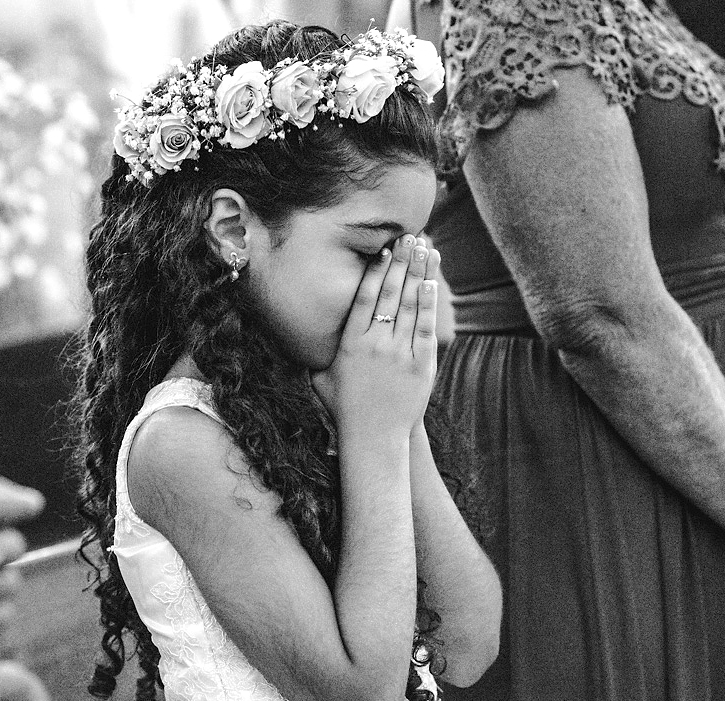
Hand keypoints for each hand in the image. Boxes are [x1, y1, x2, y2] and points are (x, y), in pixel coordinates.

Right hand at [311, 234, 440, 435]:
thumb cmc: (345, 409)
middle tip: (409, 236)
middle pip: (391, 294)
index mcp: (351, 344)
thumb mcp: (321, 378)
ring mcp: (399, 354)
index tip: (384, 250)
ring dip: (418, 274)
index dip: (376, 271)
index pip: (364, 298)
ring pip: (411, 306)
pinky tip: (431, 283)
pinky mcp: (420, 366)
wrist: (374, 439)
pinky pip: (426, 328)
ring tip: (425, 249)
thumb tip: (293, 333)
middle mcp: (375, 345)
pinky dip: (429, 304)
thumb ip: (313, 353)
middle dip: (401, 262)